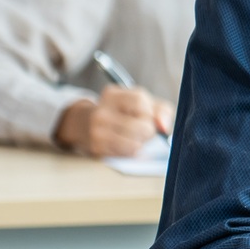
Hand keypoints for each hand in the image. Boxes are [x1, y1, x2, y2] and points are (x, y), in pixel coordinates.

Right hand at [55, 85, 173, 157]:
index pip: (139, 101)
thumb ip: (161, 111)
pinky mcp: (97, 148)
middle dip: (149, 131)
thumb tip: (164, 127)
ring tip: (134, 138)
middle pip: (141, 126)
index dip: (150, 112)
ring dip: (141, 143)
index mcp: (112, 94)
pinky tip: (126, 145)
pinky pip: (127, 154)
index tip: (148, 116)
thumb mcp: (141, 103)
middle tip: (143, 130)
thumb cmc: (122, 113)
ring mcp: (97, 131)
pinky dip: (132, 151)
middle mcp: (101, 112)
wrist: (85, 124)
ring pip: (135, 144)